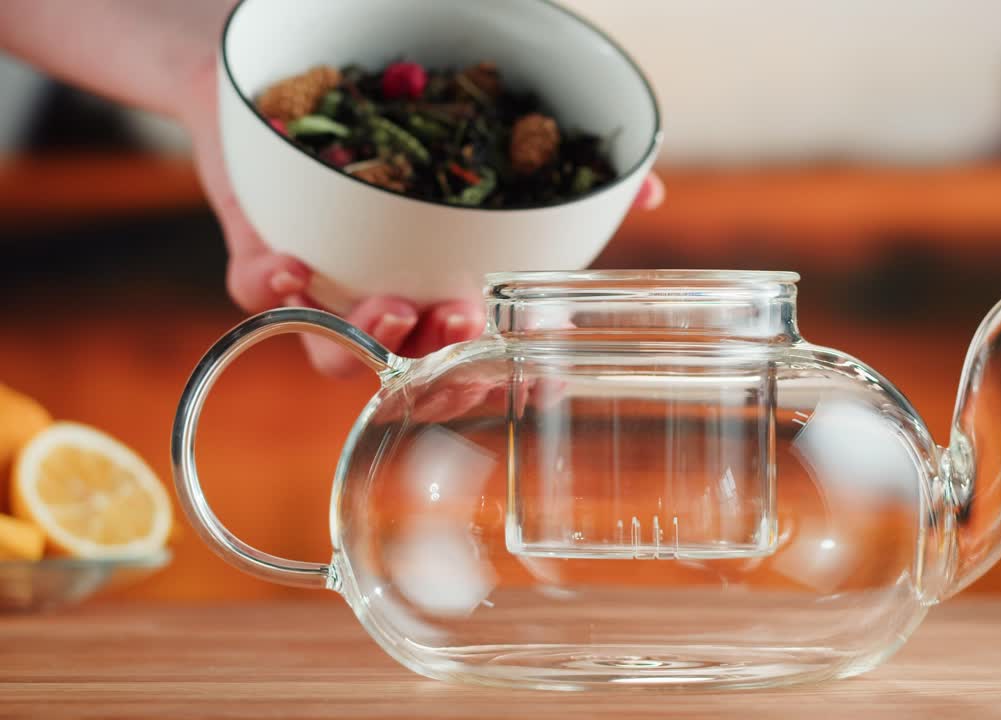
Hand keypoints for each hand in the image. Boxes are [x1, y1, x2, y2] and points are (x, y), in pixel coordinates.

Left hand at [183, 56, 664, 377]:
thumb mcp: (491, 144)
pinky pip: (257, 297)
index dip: (509, 381)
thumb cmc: (397, 127)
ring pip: (338, 357)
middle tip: (464, 323)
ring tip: (396, 307)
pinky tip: (295, 266)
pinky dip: (276, 290)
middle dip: (442, 368)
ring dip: (371, 342)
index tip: (541, 379)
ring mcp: (323, 293)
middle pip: (413, 377)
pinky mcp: (259, 262)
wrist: (273, 83)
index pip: (478, 361)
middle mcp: (384, 304)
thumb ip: (565, 175)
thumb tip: (646, 188)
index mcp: (441, 291)